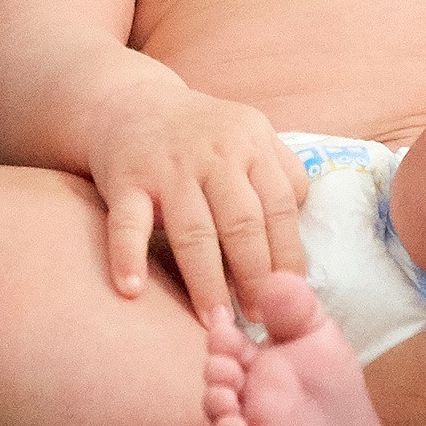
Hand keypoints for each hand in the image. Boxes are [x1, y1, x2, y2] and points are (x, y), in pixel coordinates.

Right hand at [84, 91, 307, 314]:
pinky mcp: (126, 177)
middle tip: (260, 321)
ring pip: (193, 230)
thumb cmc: (200, 133)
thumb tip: (300, 240)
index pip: (280, 205)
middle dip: (255, 276)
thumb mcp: (249, 134)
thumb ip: (282, 174)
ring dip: (206, 281)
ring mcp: (168, 165)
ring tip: (216, 323)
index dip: (288, 256)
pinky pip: (127, 222)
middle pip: (242, 222)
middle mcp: (214, 152)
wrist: (128, 102)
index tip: (290, 297)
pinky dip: (128, 256)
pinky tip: (132, 290)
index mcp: (252, 141)